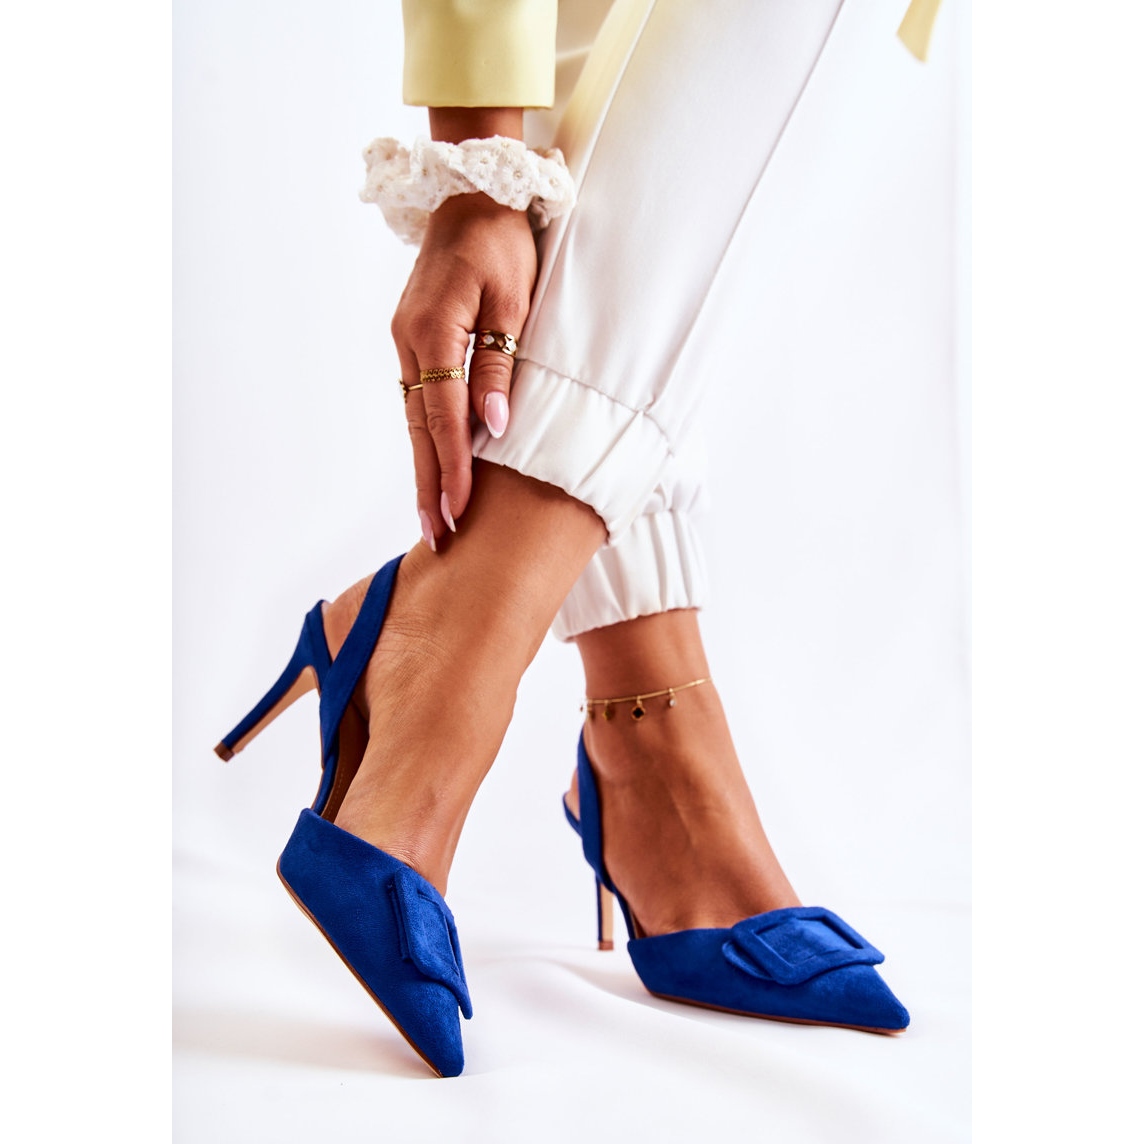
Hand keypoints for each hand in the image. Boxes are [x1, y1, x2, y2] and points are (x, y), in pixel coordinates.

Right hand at [391, 190, 536, 547]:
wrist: (472, 193)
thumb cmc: (502, 242)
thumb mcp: (513, 302)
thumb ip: (500, 366)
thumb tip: (495, 428)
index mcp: (433, 330)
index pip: (444, 416)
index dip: (452, 467)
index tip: (457, 510)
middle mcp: (409, 340)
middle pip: (419, 427)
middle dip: (427, 483)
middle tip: (435, 535)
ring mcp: (405, 339)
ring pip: (414, 416)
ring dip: (424, 466)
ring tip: (433, 514)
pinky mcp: (413, 338)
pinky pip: (418, 397)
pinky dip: (426, 436)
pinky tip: (434, 464)